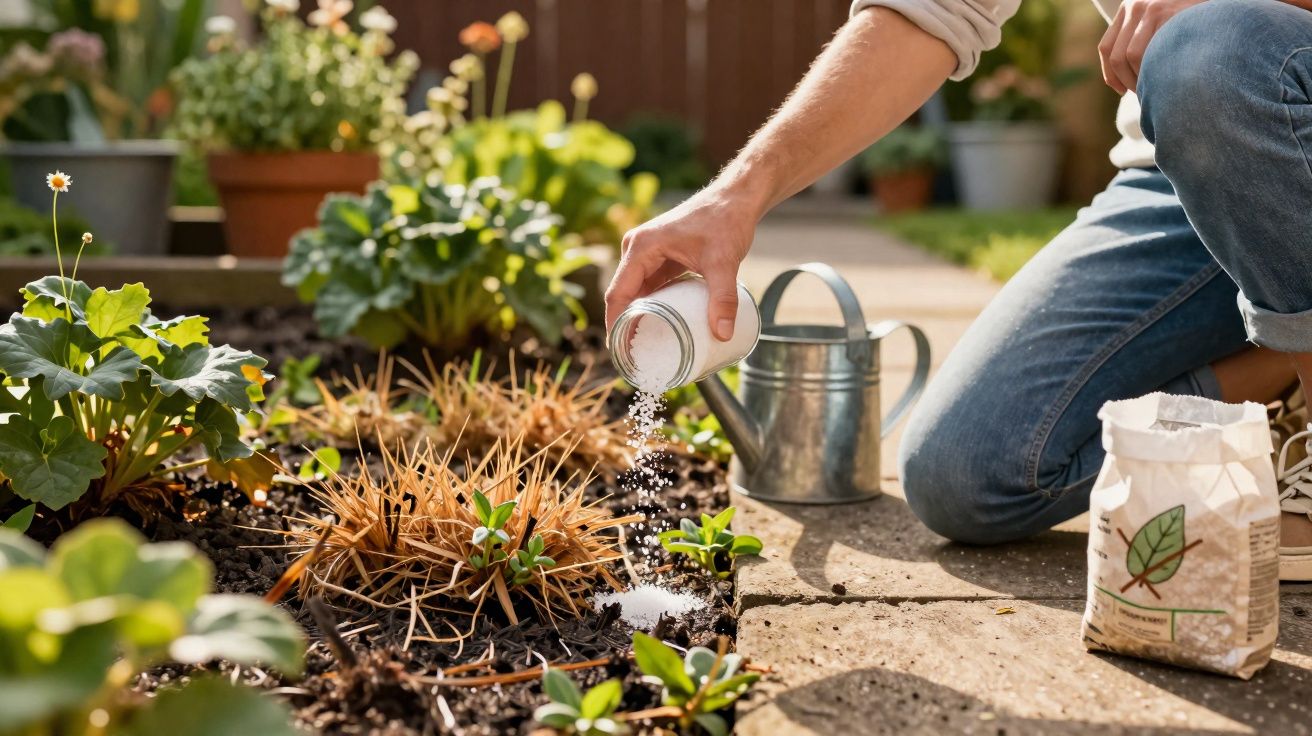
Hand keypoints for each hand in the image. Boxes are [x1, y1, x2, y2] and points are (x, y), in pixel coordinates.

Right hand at [605, 186, 758, 340]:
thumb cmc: (725, 221)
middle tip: (634, 358)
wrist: (736, 198)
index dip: (615, 325)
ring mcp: (648, 253)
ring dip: (637, 318)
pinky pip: (650, 287)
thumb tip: (723, 334)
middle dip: (625, 326)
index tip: (619, 353)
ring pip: (636, 293)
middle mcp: (638, 249)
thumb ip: (722, 298)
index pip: (618, 294)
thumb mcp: (723, 261)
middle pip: (623, 295)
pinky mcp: (661, 257)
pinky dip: (652, 307)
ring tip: (643, 349)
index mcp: (641, 247)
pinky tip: (658, 327)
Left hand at [1099, 0, 1206, 94]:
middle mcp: (1135, 6)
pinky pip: (1151, 53)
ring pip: (1132, 57)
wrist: (1217, 5)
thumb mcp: (1158, 22)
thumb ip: (1141, 39)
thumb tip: (1120, 83)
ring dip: (1140, 79)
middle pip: (1117, 56)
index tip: (1121, 91)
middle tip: (1143, 93)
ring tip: (1156, 89)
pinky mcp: (1168, 14)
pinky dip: (1155, 71)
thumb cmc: (1189, 19)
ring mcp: (1151, 9)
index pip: (1106, 48)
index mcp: (1128, 9)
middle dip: (1126, 81)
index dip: (1111, 75)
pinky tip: (1165, 79)